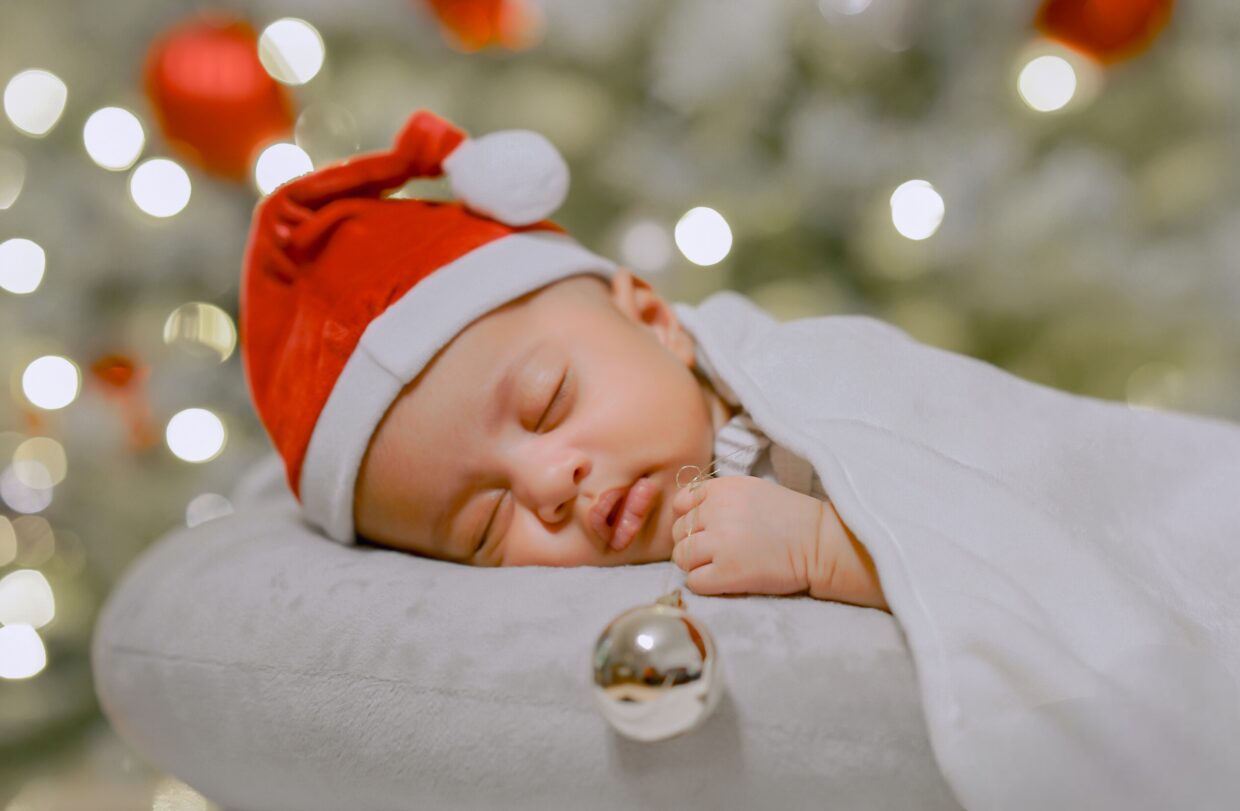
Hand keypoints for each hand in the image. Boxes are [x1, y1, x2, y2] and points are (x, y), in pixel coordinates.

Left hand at [670, 475, 821, 596]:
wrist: (819, 543)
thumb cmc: (789, 517)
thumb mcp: (751, 490)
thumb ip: (717, 496)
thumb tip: (682, 510)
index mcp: (722, 489)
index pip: (681, 504)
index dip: (690, 518)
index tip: (707, 528)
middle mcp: (716, 513)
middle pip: (678, 532)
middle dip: (692, 542)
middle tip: (716, 551)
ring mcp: (720, 544)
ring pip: (681, 557)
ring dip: (695, 564)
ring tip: (719, 565)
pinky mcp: (727, 574)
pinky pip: (694, 582)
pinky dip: (704, 583)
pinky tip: (724, 579)